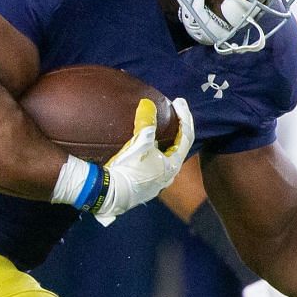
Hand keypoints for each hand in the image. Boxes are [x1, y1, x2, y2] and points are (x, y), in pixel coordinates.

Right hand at [91, 97, 194, 224]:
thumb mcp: (140, 144)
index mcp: (173, 165)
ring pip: (164, 158)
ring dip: (162, 143)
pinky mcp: (143, 188)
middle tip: (171, 114)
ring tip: (156, 130)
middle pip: (177, 148)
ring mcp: (156, 184)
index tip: (179, 101)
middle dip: (176, 130)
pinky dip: (151, 153)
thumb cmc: (129, 169)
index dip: (184, 116)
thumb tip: (148, 104)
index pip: (186, 136)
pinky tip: (142, 149)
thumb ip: (147, 123)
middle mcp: (168, 176)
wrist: (109, 195)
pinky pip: (152, 165)